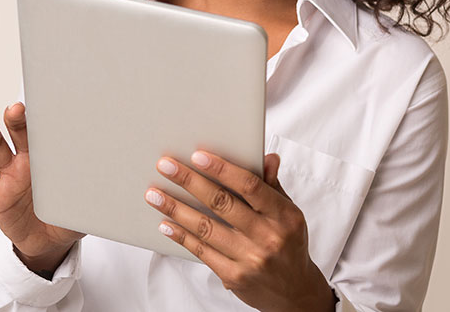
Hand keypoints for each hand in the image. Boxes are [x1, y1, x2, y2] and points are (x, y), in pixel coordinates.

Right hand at [0, 103, 83, 272]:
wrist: (48, 243)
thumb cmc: (67, 216)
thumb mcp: (84, 202)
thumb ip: (93, 191)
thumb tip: (116, 183)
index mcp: (49, 158)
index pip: (45, 132)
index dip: (43, 118)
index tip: (45, 105)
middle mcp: (26, 161)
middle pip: (18, 133)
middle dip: (16, 119)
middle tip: (16, 109)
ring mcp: (8, 175)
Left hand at [145, 151, 335, 311]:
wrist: (296, 293)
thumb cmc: (288, 244)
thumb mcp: (288, 214)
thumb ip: (272, 186)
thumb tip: (267, 157)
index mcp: (284, 216)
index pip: (250, 186)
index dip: (222, 169)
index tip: (197, 155)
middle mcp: (268, 237)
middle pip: (222, 203)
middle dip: (189, 181)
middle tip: (165, 166)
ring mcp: (250, 259)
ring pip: (206, 227)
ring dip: (176, 209)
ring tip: (154, 195)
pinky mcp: (235, 276)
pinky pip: (202, 251)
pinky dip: (182, 236)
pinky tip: (166, 224)